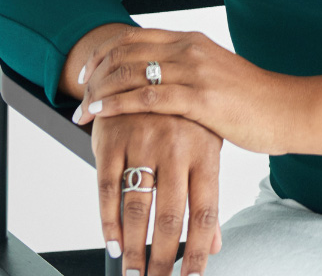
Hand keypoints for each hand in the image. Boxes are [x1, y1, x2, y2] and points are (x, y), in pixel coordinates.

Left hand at [73, 26, 293, 155]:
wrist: (287, 109)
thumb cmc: (253, 98)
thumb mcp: (215, 74)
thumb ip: (188, 71)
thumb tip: (162, 82)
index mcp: (192, 40)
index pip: (135, 37)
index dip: (104, 53)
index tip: (87, 72)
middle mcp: (190, 49)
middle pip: (126, 52)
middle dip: (95, 74)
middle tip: (77, 94)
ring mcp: (195, 72)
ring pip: (131, 73)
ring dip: (99, 92)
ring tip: (81, 111)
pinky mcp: (199, 99)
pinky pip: (147, 98)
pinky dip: (117, 105)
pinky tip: (100, 116)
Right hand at [92, 110, 221, 275]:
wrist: (146, 66)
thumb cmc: (182, 114)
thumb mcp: (205, 145)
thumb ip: (208, 194)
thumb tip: (214, 244)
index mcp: (205, 149)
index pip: (206, 210)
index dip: (198, 250)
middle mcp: (176, 145)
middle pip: (171, 216)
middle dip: (163, 259)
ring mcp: (144, 140)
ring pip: (137, 207)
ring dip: (133, 248)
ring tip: (133, 273)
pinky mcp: (112, 138)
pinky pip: (106, 189)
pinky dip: (107, 222)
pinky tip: (112, 243)